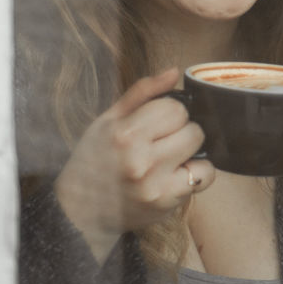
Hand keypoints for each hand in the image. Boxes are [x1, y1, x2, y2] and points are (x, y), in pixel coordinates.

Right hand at [54, 67, 216, 260]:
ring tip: (168, 158)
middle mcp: (141, 161)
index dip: (170, 112)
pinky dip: (195, 173)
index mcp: (125, 135)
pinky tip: (174, 175)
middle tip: (161, 142)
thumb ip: (142, 93)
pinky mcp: (167, 203)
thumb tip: (174, 72)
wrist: (77, 211)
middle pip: (192, 129)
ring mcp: (156, 185)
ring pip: (202, 151)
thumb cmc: (94, 160)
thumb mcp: (107, 120)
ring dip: (189, 152)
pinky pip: (205, 177)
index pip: (176, 108)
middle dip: (181, 131)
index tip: (156, 123)